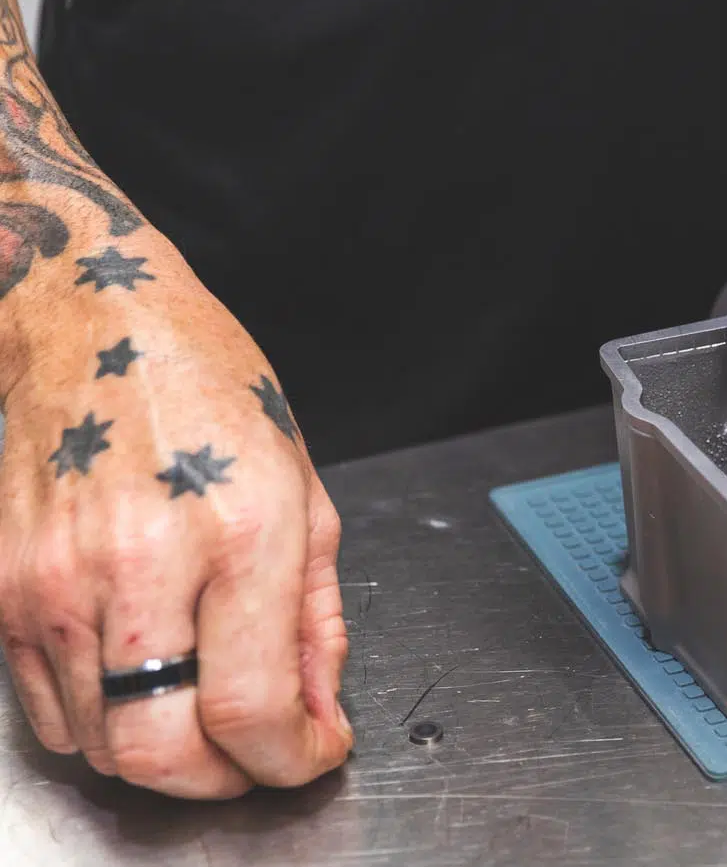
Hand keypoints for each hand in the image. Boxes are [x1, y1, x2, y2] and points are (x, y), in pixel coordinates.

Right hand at [0, 257, 349, 798]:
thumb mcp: (304, 487)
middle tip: (260, 757)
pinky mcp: (5, 590)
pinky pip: (50, 710)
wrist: (92, 321)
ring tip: (207, 713)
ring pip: (102, 743)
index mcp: (240, 530)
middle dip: (223, 781)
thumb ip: (316, 613)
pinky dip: (105, 723)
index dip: (290, 758)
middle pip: (162, 751)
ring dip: (165, 755)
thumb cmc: (210, 390)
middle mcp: (142, 562)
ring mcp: (58, 581)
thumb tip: (320, 708)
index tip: (314, 751)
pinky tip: (145, 681)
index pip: (251, 707)